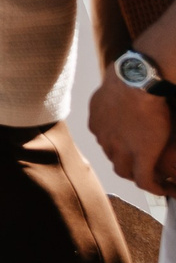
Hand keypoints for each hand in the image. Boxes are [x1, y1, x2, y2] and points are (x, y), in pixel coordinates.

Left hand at [91, 76, 172, 193]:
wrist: (137, 80)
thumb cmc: (130, 74)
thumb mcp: (115, 82)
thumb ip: (116, 91)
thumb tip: (125, 86)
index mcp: (98, 120)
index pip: (106, 140)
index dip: (119, 147)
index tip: (132, 149)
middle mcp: (104, 136)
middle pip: (113, 158)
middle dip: (127, 164)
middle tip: (143, 167)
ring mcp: (120, 147)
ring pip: (125, 171)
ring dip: (138, 175)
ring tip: (153, 178)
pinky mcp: (141, 154)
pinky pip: (144, 180)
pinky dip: (154, 187)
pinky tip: (165, 189)